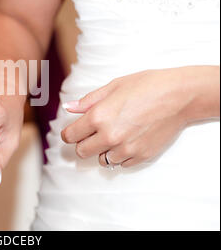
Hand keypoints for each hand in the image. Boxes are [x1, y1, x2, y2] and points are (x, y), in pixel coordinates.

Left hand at [61, 67, 219, 167]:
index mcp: (99, 116)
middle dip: (83, 143)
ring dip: (102, 150)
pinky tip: (127, 141)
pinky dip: (120, 155)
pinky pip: (121, 164)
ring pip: (101, 160)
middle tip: (92, 134)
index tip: (73, 131)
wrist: (179, 96)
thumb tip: (69, 108)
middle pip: (82, 151)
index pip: (70, 136)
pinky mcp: (141, 156)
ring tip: (113, 135)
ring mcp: (126, 149)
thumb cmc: (147, 86)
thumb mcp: (113, 87)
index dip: (69, 133)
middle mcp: (110, 136)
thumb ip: (88, 101)